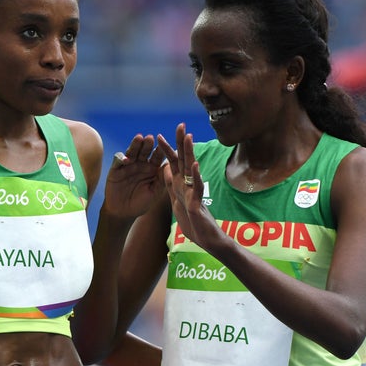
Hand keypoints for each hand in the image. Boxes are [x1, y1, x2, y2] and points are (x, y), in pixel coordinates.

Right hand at [103, 134, 165, 217]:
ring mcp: (128, 165)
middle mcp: (141, 164)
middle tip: (151, 138)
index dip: (161, 150)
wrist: (123, 213)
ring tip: (139, 138)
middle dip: (148, 144)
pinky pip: (118, 161)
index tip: (165, 145)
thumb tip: (170, 165)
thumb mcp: (155, 192)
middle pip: (145, 151)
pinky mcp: (116, 169)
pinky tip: (126, 159)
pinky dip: (121, 158)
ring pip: (132, 152)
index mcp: (152, 168)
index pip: (158, 156)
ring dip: (135, 145)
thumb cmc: (141, 203)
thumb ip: (161, 179)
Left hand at [157, 123, 220, 249]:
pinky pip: (197, 188)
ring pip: (191, 170)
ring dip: (189, 153)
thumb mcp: (176, 202)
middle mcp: (188, 186)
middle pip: (183, 160)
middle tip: (179, 125)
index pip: (173, 163)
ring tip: (188, 137)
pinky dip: (195, 176)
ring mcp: (193, 193)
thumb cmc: (194, 223)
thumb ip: (171, 186)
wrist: (207, 241)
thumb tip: (164, 170)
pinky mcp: (197, 203)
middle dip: (180, 143)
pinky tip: (194, 165)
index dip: (166, 150)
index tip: (158, 136)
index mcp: (180, 185)